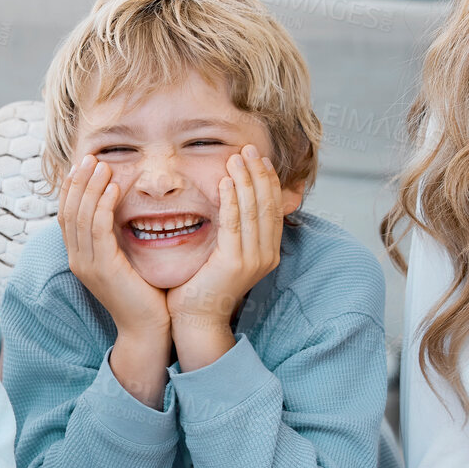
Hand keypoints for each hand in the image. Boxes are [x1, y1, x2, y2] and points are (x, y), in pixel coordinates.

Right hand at [59, 154, 170, 338]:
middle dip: (78, 181)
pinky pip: (97, 228)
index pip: (67, 215)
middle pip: (68, 210)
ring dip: (91, 186)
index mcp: (80, 257)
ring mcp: (87, 265)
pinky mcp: (103, 268)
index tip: (83, 165)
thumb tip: (124, 209)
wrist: (148, 329)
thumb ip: (118, 237)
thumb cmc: (144, 294)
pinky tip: (114, 187)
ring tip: (103, 165)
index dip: (72, 188)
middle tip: (90, 157)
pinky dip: (103, 204)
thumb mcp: (125, 260)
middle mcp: (77, 260)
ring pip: (80, 215)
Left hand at [168, 145, 285, 328]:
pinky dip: (231, 199)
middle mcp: (266, 255)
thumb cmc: (203, 286)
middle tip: (249, 148)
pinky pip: (234, 223)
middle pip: (266, 204)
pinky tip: (226, 180)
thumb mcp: (224, 254)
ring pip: (252, 210)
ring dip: (245, 179)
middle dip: (258, 173)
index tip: (259, 158)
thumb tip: (229, 199)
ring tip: (236, 156)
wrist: (196, 319)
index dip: (267, 180)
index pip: (272, 208)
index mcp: (267, 252)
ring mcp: (253, 259)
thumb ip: (232, 231)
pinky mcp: (235, 262)